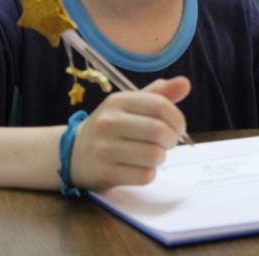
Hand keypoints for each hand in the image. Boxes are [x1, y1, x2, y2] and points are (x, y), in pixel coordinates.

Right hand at [70, 76, 190, 190]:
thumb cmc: (112, 126)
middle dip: (171, 140)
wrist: (73, 154)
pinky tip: (140, 167)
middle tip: (167, 143)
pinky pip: (144, 176)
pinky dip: (149, 173)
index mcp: (119, 101)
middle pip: (159, 131)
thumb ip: (160, 94)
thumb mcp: (132, 105)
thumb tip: (185, 83)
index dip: (177, 118)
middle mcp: (109, 122)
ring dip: (161, 157)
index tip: (179, 128)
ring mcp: (104, 149)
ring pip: (154, 156)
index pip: (160, 106)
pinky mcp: (105, 173)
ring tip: (153, 155)